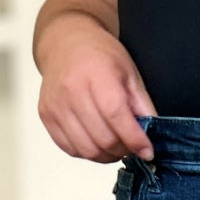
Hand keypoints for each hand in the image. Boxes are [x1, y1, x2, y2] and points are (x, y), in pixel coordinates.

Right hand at [37, 12, 157, 162]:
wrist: (66, 43)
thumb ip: (143, 105)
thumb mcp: (129, 73)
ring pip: (87, 150)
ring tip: (115, 145)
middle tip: (131, 145)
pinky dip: (89, 153)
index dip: (134, 138)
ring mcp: (56, 104)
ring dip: (107, 155)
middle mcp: (71, 89)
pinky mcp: (47, 116)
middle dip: (123, 149)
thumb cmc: (99, 56)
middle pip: (103, 138)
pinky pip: (71, 149)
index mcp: (96, 73)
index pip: (115, 114)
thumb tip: (152, 134)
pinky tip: (97, 141)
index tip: (147, 150)